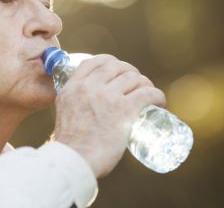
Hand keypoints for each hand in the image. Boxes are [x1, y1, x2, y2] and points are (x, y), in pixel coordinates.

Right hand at [52, 54, 165, 177]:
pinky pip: (147, 93)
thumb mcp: (64, 113)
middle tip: (136, 85)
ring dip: (145, 84)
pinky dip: (157, 96)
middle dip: (130, 72)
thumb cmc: (71, 144)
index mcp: (72, 87)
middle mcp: (89, 87)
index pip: (93, 62)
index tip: (118, 70)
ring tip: (148, 95)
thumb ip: (73, 104)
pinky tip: (160, 102)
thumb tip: (86, 106)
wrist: (75, 160)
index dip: (110, 62)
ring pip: (134, 78)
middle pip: (117, 67)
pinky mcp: (124, 110)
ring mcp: (107, 97)